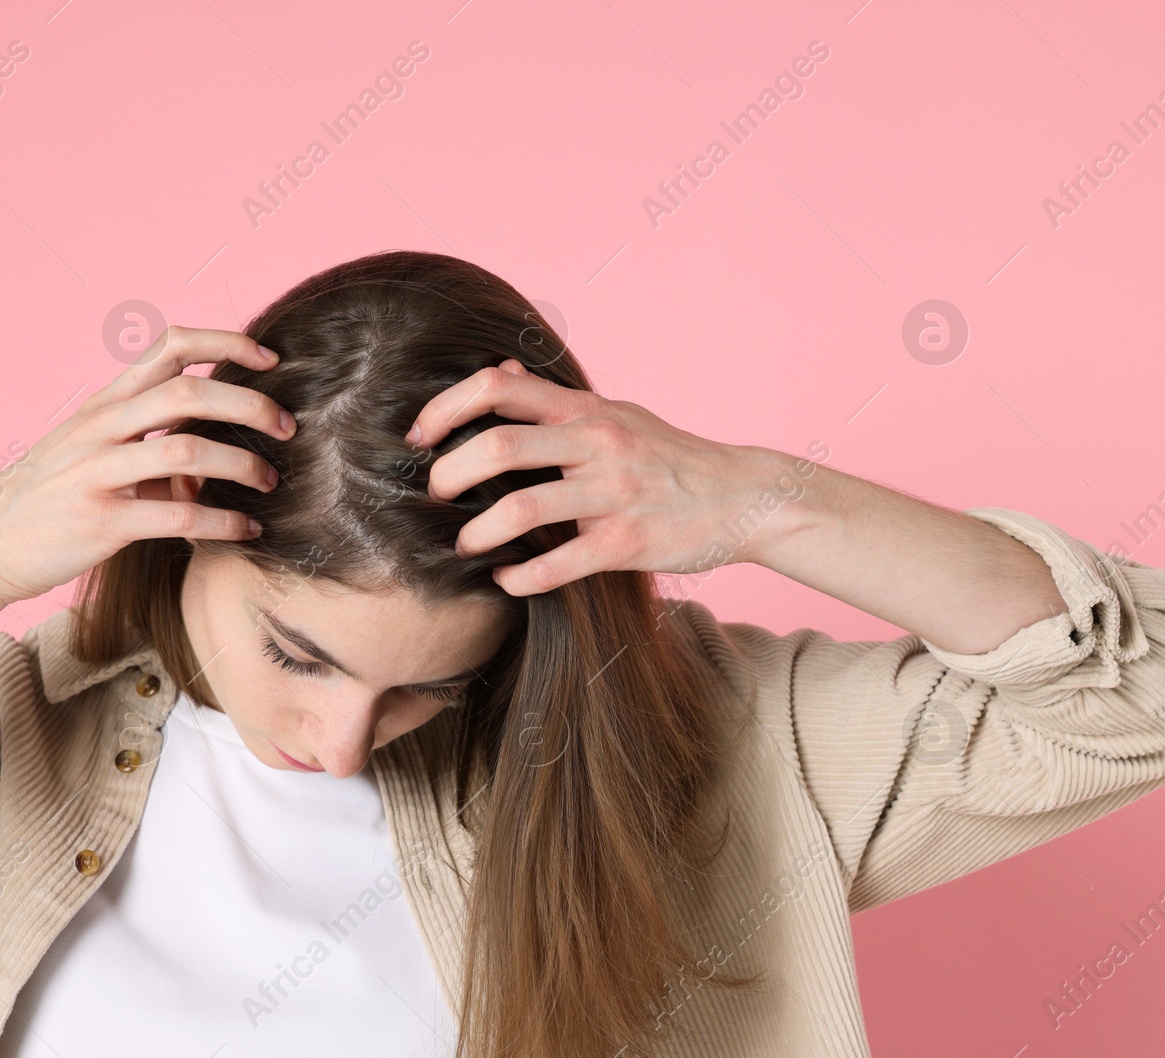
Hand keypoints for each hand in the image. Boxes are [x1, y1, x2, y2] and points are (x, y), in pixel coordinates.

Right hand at [0, 326, 294, 606]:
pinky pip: (178, 514)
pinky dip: (224, 522)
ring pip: (187, 451)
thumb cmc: (61, 491)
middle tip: (288, 427)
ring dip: (243, 465)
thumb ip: (155, 428)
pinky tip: (248, 529)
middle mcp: (101, 427)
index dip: (226, 343)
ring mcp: (97, 472)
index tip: (271, 359)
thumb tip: (223, 424)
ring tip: (269, 481)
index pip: (170, 346)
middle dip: (250, 406)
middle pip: (189, 393)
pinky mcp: (101, 521)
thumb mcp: (99, 444)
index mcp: (107, 402)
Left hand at [406, 360, 783, 596]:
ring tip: (466, 544)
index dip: (445, 407)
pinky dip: (520, 578)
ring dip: (476, 533)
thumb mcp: (618, 413)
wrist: (745, 496)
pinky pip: (558, 565)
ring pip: (520, 509)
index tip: (420, 435)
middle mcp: (596, 444)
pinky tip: (507, 581)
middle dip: (449, 475)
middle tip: (436, 497)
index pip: (497, 387)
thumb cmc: (672, 458)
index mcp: (586, 410)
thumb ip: (557, 400)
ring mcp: (613, 494)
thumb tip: (499, 369)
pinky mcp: (627, 543)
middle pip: (497, 446)